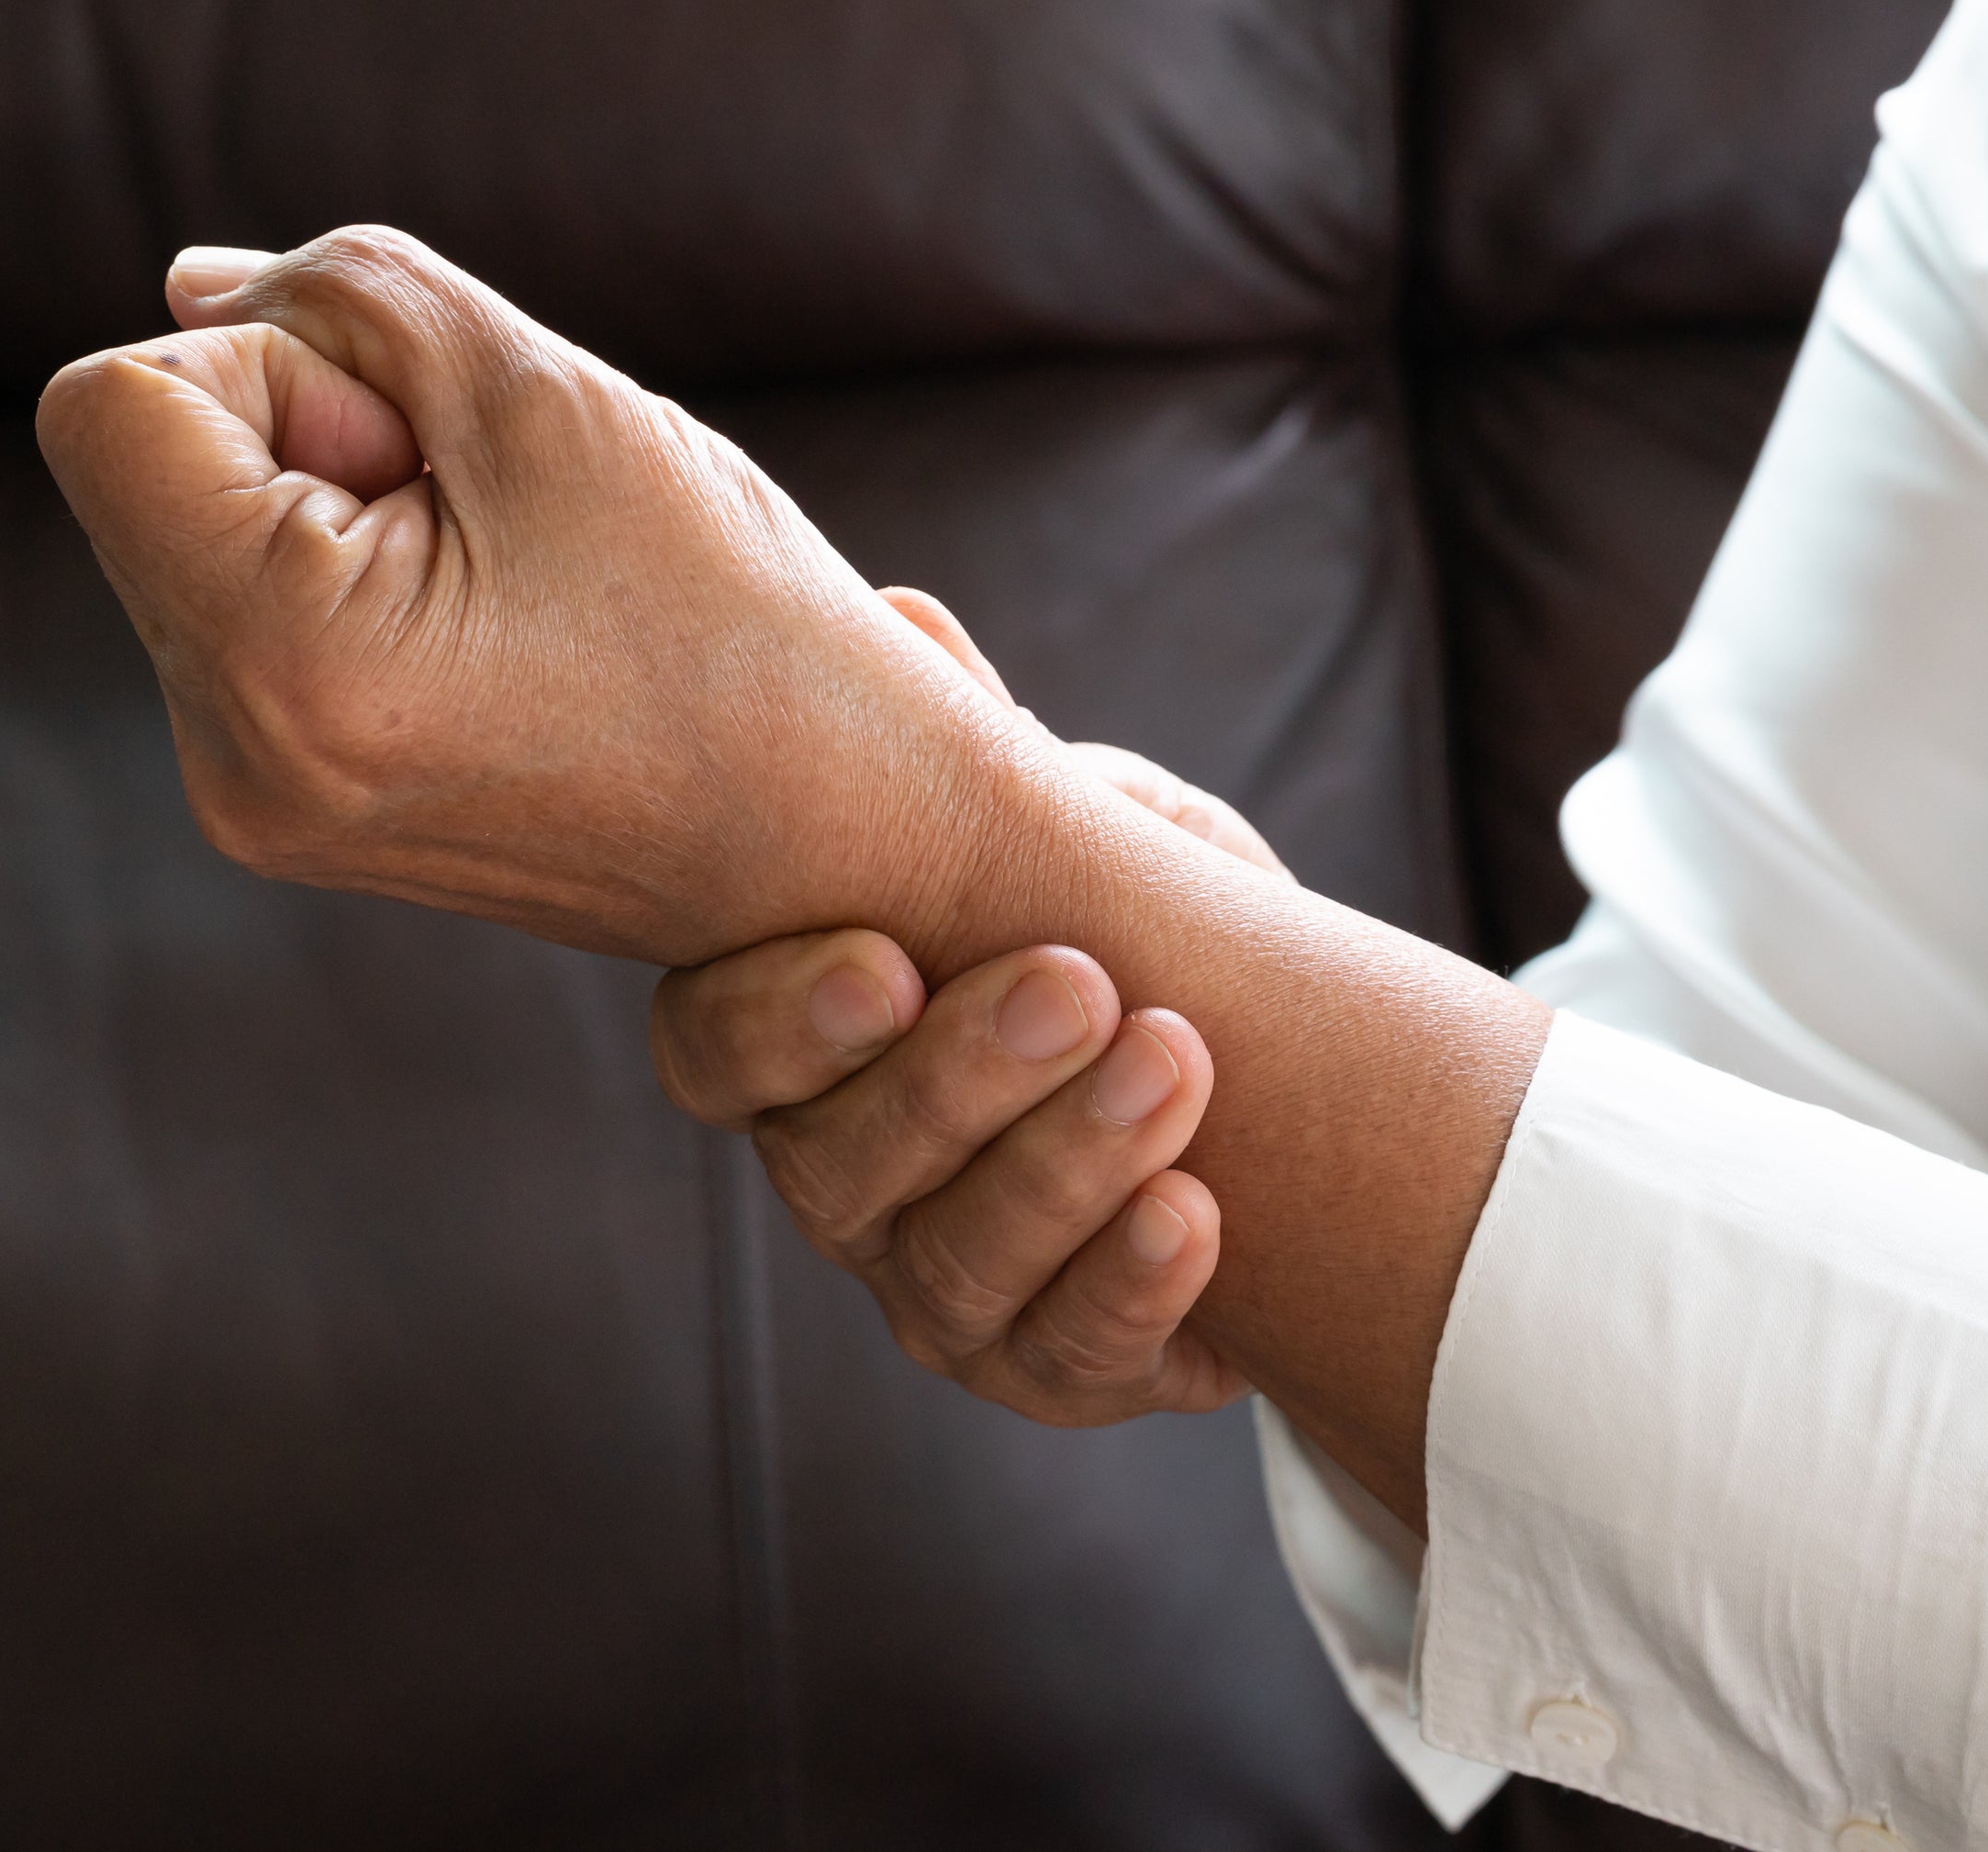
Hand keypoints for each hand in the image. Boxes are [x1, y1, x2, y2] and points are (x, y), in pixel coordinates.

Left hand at [32, 229, 1064, 966]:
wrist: (849, 837)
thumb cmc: (731, 617)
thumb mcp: (542, 394)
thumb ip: (344, 295)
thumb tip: (183, 289)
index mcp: (278, 667)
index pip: (111, 406)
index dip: (269, 363)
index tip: (429, 444)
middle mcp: (230, 765)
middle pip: (151, 468)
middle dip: (311, 432)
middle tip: (501, 516)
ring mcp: (259, 805)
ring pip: (206, 534)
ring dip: (344, 501)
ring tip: (518, 579)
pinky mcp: (302, 811)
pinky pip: (257, 615)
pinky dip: (358, 575)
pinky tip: (501, 624)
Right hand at [654, 609, 1289, 1423]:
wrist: (1269, 1097)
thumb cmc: (1124, 934)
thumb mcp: (1073, 834)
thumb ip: (987, 761)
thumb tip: (909, 622)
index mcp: (803, 1038)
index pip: (718, 1051)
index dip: (782, 1021)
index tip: (884, 961)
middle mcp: (840, 1175)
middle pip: (840, 1162)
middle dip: (960, 1075)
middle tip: (1076, 986)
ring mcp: (936, 1285)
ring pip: (957, 1261)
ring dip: (1066, 1161)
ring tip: (1175, 1066)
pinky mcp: (1050, 1364)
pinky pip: (1066, 1354)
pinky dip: (1132, 1285)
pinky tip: (1196, 1212)